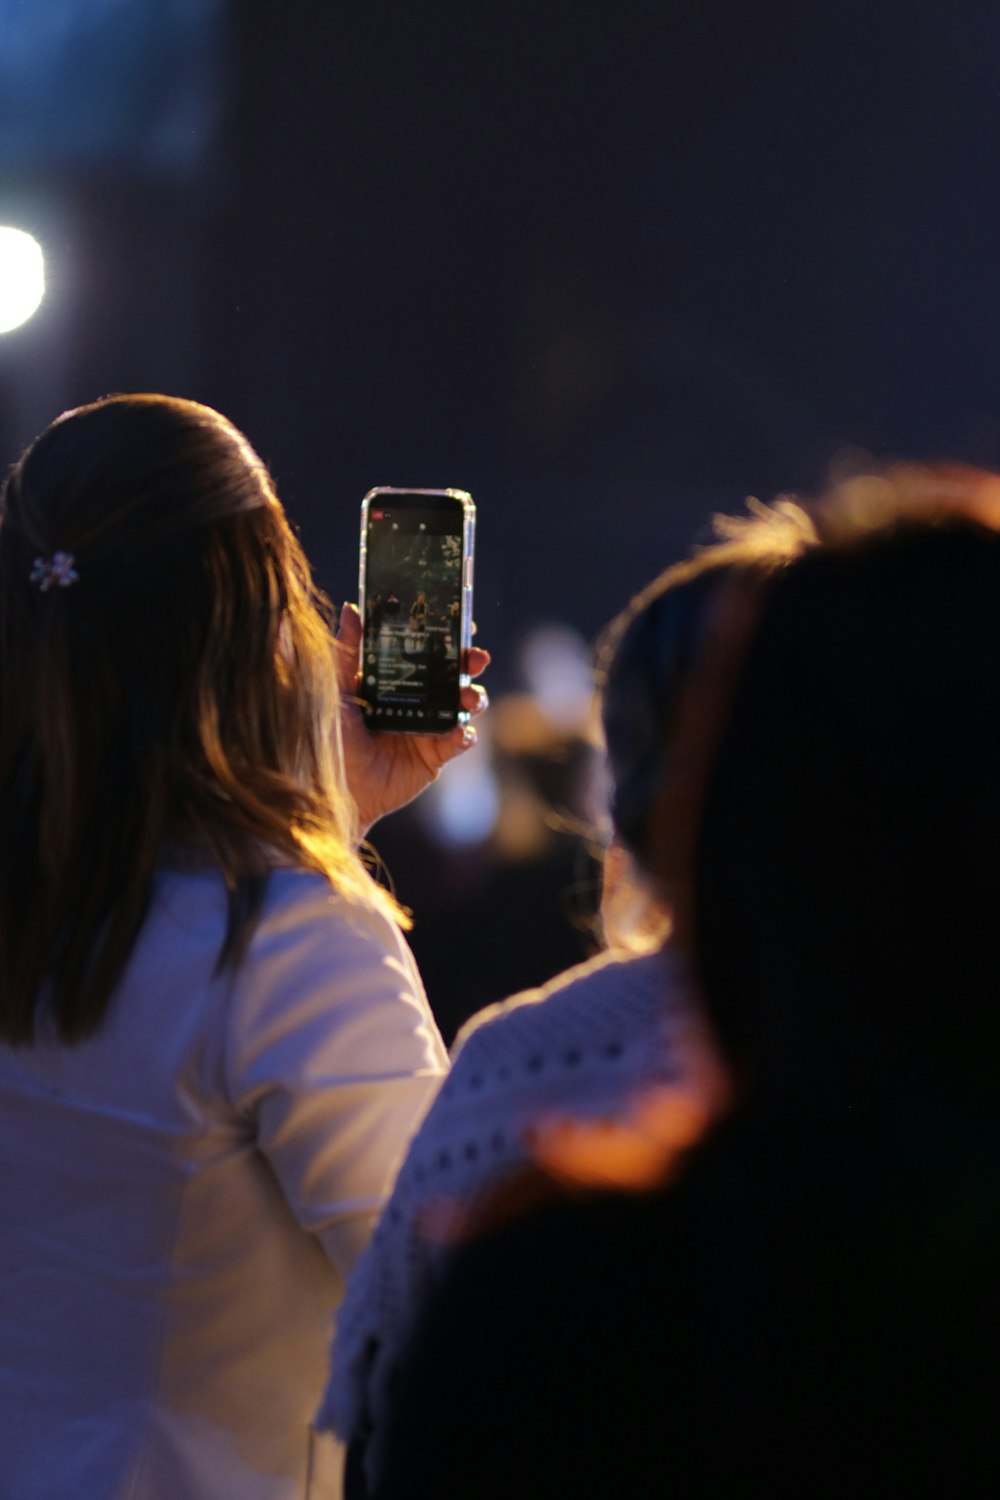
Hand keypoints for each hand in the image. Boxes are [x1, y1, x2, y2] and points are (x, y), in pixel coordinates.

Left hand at [334, 602, 489, 835]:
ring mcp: (429, 727)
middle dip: (469, 663)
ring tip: (469, 697)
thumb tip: (351, 609)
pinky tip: (459, 731)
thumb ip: (345, 652)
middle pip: (453, 674)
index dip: (447, 638)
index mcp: (395, 680)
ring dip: (474, 696)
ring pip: (463, 705)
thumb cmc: (326, 737)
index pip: (427, 652)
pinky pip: (458, 742)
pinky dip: (463, 734)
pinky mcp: (435, 755)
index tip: (461, 623)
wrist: (331, 787)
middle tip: (476, 657)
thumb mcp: (333, 690)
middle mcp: (417, 700)